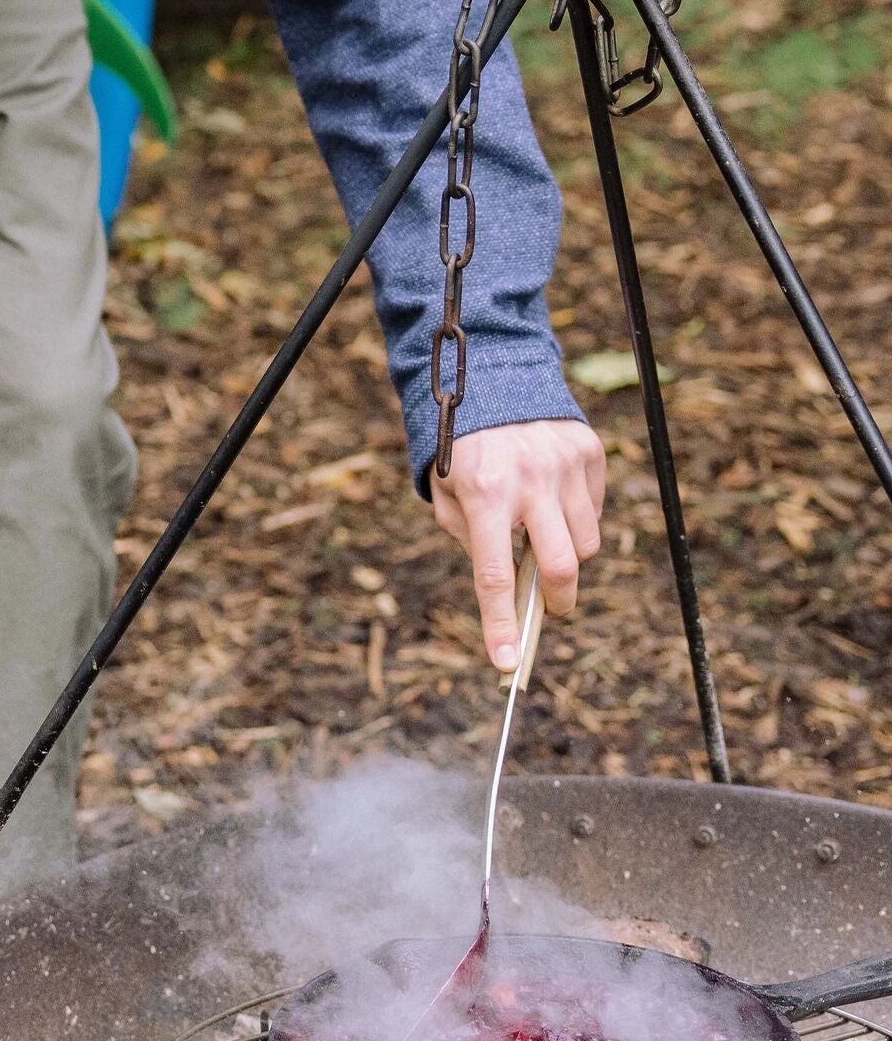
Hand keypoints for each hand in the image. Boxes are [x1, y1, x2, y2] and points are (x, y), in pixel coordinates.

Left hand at [431, 419, 605, 668]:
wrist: (492, 375)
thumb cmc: (462, 446)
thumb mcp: (447, 492)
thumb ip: (471, 540)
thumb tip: (507, 589)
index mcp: (483, 492)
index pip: (494, 574)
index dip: (500, 624)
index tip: (507, 665)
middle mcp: (529, 480)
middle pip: (561, 567)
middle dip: (556, 602)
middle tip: (549, 609)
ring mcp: (565, 466)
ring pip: (585, 544)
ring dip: (566, 556)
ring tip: (541, 533)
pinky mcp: (589, 453)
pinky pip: (593, 510)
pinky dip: (575, 519)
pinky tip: (552, 498)